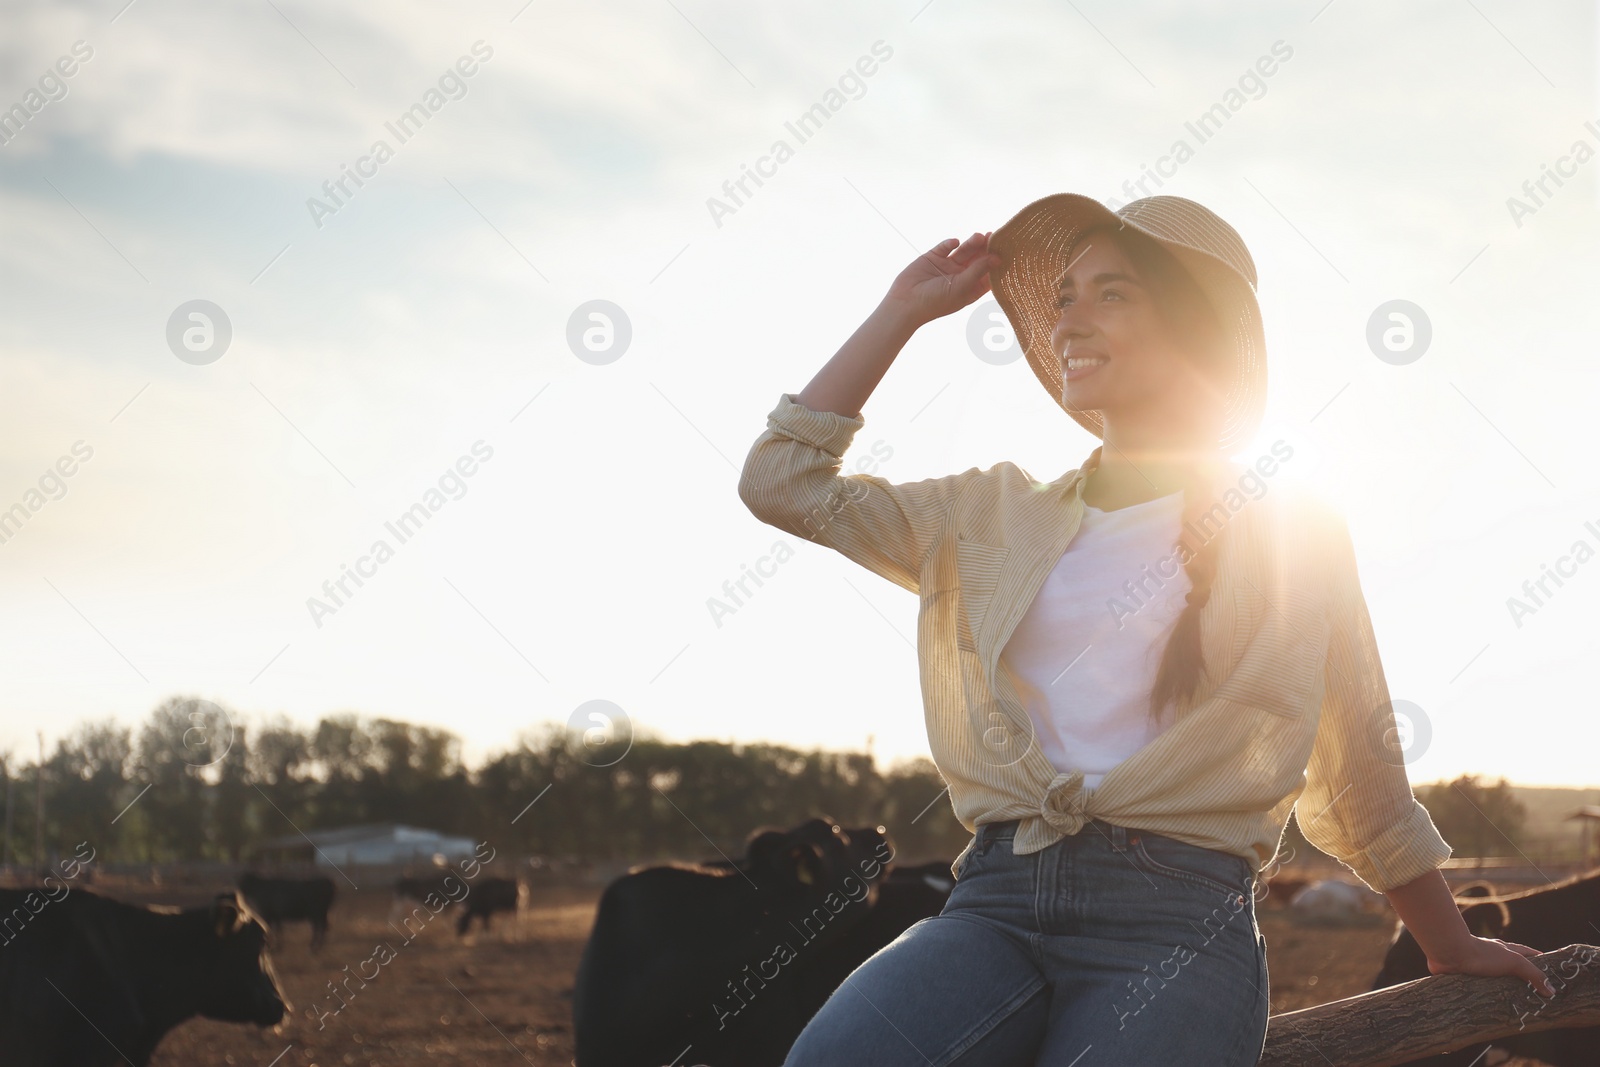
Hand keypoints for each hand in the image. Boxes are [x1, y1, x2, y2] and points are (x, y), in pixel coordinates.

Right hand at [881, 231, 997, 327]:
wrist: (905, 303)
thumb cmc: (936, 302)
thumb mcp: (961, 287)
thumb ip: (979, 270)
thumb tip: (997, 257)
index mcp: (970, 288)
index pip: (989, 274)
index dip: (997, 263)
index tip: (1007, 251)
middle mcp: (961, 276)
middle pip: (978, 259)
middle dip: (986, 249)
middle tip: (993, 236)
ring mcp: (947, 266)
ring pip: (964, 251)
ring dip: (971, 243)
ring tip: (978, 236)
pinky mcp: (934, 258)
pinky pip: (945, 246)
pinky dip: (950, 243)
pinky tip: (954, 242)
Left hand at [1427, 935, 1554, 995]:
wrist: (1449, 953)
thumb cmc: (1481, 954)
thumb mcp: (1514, 962)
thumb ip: (1533, 975)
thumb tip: (1552, 991)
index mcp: (1504, 949)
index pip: (1526, 953)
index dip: (1538, 960)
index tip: (1550, 969)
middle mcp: (1491, 956)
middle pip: (1510, 966)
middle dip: (1521, 978)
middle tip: (1534, 994)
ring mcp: (1478, 966)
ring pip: (1494, 978)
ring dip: (1502, 988)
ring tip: (1514, 1004)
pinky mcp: (1466, 976)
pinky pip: (1479, 987)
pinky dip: (1485, 994)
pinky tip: (1489, 1004)